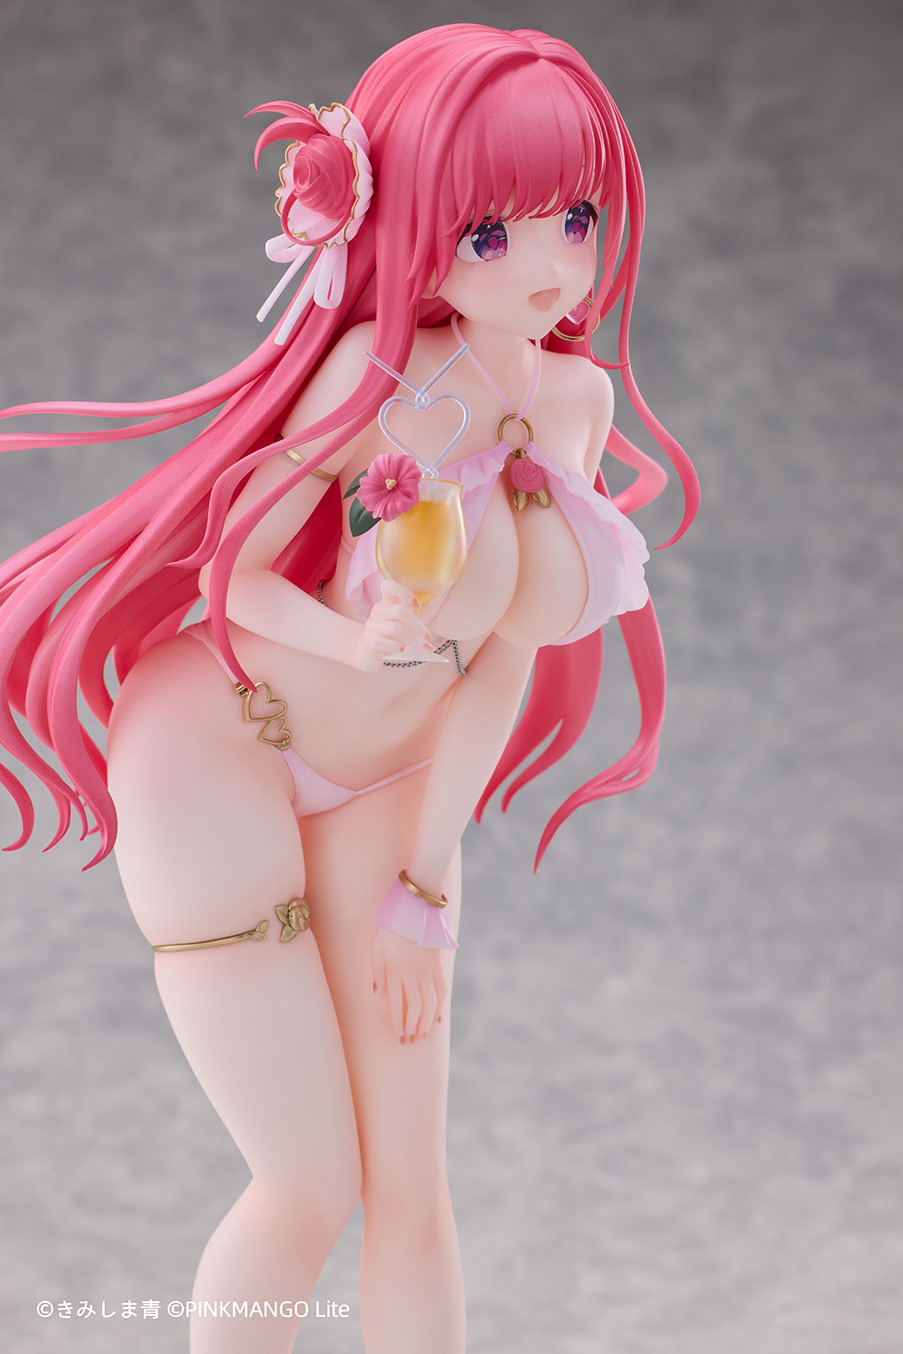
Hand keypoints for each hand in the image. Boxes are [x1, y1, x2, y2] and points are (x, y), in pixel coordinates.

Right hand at [352, 578, 432, 671]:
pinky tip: (402, 650)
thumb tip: (439, 598)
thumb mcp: (407, 621)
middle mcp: (378, 611)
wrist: (369, 652)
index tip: (416, 605)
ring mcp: (372, 626)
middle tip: (428, 638)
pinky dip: (395, 646)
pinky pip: (383, 642)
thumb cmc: (391, 634)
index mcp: (387, 602)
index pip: (388, 586)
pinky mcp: (369, 640)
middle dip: (417, 625)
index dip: (403, 592)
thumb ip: (422, 611)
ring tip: (422, 648)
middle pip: (399, 611)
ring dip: (412, 640)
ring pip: (394, 629)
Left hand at [370, 926, 447, 1042]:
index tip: (399, 1037)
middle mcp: (413, 974)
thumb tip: (377, 994)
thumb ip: (376, 970)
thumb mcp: (375, 944)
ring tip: (423, 1035)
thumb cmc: (391, 925)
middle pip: (415, 1007)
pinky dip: (441, 1006)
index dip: (398, 1023)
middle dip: (413, 1027)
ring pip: (430, 1002)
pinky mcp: (437, 965)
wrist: (416, 907)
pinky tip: (439, 1018)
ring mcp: (427, 970)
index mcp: (395, 970)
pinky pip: (441, 989)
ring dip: (427, 1021)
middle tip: (410, 1041)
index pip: (396, 1004)